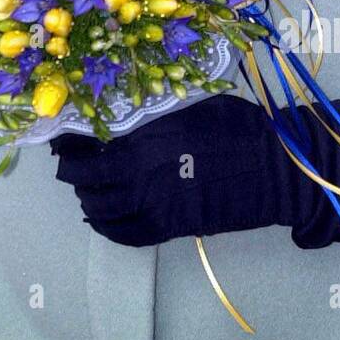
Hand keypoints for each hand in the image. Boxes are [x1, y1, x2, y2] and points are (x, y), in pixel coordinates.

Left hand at [50, 93, 339, 256]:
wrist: (276, 167)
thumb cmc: (237, 125)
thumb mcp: (189, 104)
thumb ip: (152, 113)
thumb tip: (122, 114)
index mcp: (144, 140)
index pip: (89, 146)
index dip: (69, 145)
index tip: (63, 138)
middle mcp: (141, 175)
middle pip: (87, 181)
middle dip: (72, 173)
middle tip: (71, 164)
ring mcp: (155, 206)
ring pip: (102, 210)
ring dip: (87, 199)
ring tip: (86, 189)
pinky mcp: (172, 227)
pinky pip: (127, 234)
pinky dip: (108, 228)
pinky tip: (102, 219)